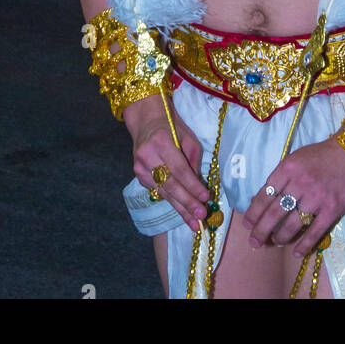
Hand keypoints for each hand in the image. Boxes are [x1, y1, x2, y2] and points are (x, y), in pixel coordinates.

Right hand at [125, 94, 210, 233]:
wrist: (145, 120)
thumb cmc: (171, 126)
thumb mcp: (188, 137)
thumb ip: (193, 161)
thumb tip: (198, 186)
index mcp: (161, 142)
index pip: (179, 169)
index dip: (192, 186)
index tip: (205, 198)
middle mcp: (147, 156)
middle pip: (170, 185)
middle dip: (186, 203)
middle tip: (200, 217)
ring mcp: (140, 168)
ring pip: (163, 192)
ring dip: (180, 208)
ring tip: (194, 222)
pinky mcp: (138, 176)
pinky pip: (158, 191)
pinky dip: (171, 200)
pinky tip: (182, 211)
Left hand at [243, 137, 344, 258]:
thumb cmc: (322, 156)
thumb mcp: (297, 158)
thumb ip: (282, 177)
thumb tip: (264, 198)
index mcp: (288, 168)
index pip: (265, 194)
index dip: (254, 212)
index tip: (247, 224)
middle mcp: (300, 183)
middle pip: (274, 212)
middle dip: (261, 230)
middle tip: (254, 242)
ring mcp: (316, 198)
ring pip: (292, 225)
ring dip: (280, 237)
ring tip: (276, 242)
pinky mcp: (332, 209)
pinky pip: (315, 232)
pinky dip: (304, 245)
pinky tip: (296, 252)